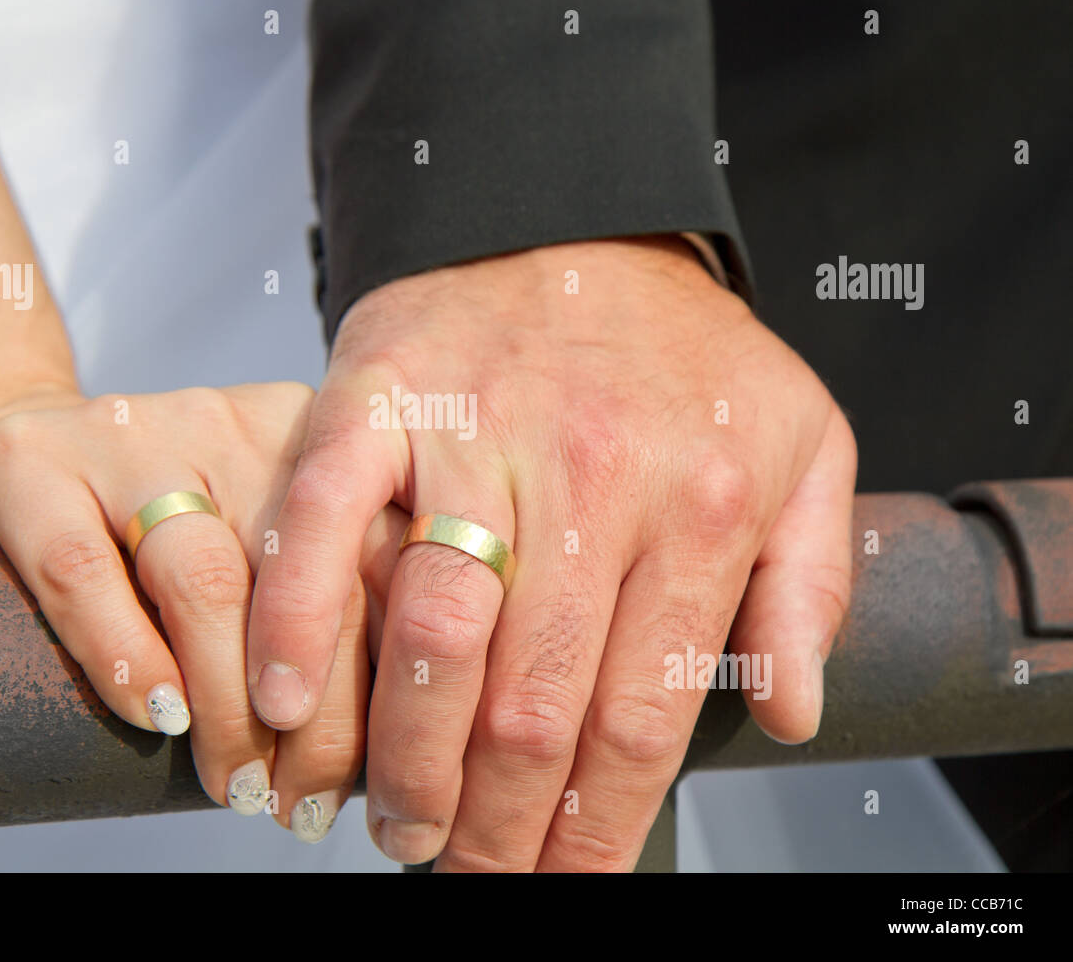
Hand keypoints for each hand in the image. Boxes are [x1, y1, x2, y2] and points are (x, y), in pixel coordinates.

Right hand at [0, 383, 405, 839]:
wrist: (7, 466)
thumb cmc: (154, 543)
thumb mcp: (259, 555)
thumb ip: (324, 615)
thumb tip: (391, 749)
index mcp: (310, 443)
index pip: (379, 558)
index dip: (386, 678)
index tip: (378, 773)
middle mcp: (233, 424)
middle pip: (304, 576)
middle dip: (316, 716)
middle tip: (302, 805)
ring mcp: (130, 434)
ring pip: (206, 581)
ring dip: (230, 708)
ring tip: (239, 786)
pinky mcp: (26, 462)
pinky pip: (82, 572)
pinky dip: (125, 659)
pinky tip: (157, 720)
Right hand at [248, 236, 856, 869]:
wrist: (572, 215)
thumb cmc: (680, 348)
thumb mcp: (802, 444)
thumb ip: (807, 582)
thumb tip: (788, 711)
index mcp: (696, 501)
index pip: (640, 714)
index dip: (598, 827)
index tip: (567, 881)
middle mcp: (587, 476)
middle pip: (534, 703)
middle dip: (499, 825)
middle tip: (473, 873)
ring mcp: (475, 436)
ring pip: (435, 634)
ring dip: (409, 759)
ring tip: (401, 826)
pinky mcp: (380, 401)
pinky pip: (323, 525)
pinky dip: (297, 624)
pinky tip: (289, 706)